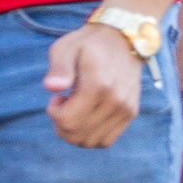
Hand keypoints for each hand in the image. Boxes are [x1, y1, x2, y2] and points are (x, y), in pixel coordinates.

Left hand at [44, 23, 144, 148]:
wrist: (123, 40)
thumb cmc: (87, 45)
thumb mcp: (66, 48)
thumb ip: (58, 68)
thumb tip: (51, 87)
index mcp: (99, 85)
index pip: (67, 120)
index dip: (54, 112)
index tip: (56, 96)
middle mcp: (116, 100)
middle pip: (76, 135)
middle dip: (61, 124)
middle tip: (64, 103)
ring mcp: (126, 109)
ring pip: (91, 142)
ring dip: (75, 131)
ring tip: (76, 109)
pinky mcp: (130, 114)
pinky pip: (106, 141)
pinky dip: (90, 134)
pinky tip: (87, 115)